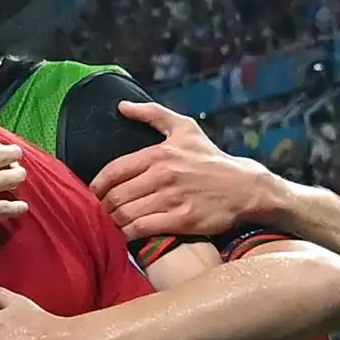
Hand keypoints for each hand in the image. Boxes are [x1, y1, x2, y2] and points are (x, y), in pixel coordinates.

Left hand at [88, 101, 275, 239]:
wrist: (247, 188)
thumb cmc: (211, 158)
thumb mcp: (185, 128)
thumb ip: (152, 114)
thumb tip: (122, 106)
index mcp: (158, 154)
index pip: (113, 171)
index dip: (97, 185)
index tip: (93, 193)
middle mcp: (163, 175)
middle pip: (116, 195)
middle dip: (104, 206)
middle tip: (101, 211)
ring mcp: (173, 199)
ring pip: (126, 213)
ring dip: (113, 221)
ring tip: (112, 223)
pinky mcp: (183, 220)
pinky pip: (142, 229)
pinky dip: (128, 233)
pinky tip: (127, 234)